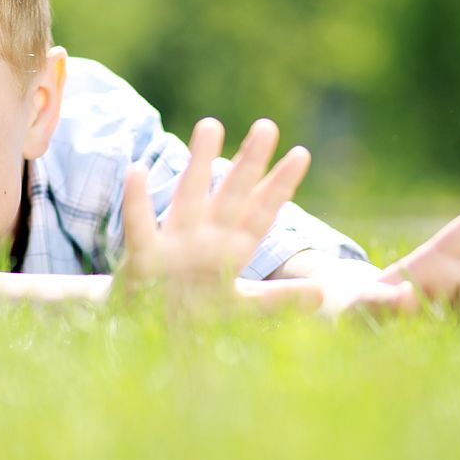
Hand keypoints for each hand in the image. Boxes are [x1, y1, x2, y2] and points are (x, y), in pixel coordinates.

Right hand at [120, 117, 313, 309]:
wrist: (146, 334)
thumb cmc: (194, 315)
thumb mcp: (241, 308)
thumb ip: (278, 299)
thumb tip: (323, 295)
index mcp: (230, 250)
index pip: (260, 213)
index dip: (279, 186)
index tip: (301, 154)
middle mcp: (205, 238)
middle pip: (231, 195)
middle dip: (249, 163)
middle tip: (267, 126)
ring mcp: (175, 244)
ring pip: (190, 195)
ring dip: (199, 163)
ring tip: (211, 125)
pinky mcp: (144, 258)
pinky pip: (140, 226)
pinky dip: (136, 201)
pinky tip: (136, 170)